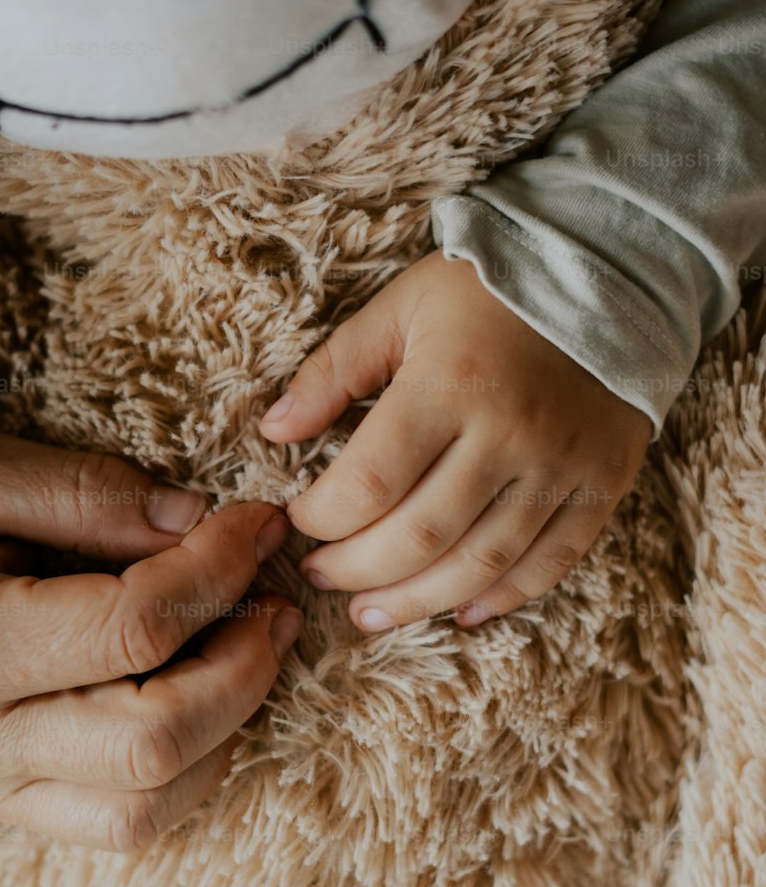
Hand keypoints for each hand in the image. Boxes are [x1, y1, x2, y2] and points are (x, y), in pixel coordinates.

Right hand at [0, 430, 299, 849]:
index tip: (257, 523)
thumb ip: (86, 493)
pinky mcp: (10, 810)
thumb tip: (199, 520)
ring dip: (231, 726)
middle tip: (275, 601)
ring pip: (149, 805)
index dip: (219, 572)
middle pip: (153, 743)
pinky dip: (193, 766)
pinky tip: (208, 697)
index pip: (131, 629)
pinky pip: (128, 821)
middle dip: (245, 668)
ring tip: (254, 646)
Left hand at [259, 251, 649, 628]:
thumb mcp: (402, 308)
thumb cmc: (489, 290)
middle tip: (321, 576)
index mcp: (448, 385)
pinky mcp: (602, 485)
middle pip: (419, 537)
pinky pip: (550, 563)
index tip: (298, 521)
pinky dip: (502, 597)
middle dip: (356, 570)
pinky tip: (460, 612)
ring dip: (417, 602)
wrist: (612, 272)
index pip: (369, 483)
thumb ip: (334, 370)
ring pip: (480, 565)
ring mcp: (560, 466)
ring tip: (371, 613)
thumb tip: (274, 429)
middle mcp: (507, 434)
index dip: (321, 518)